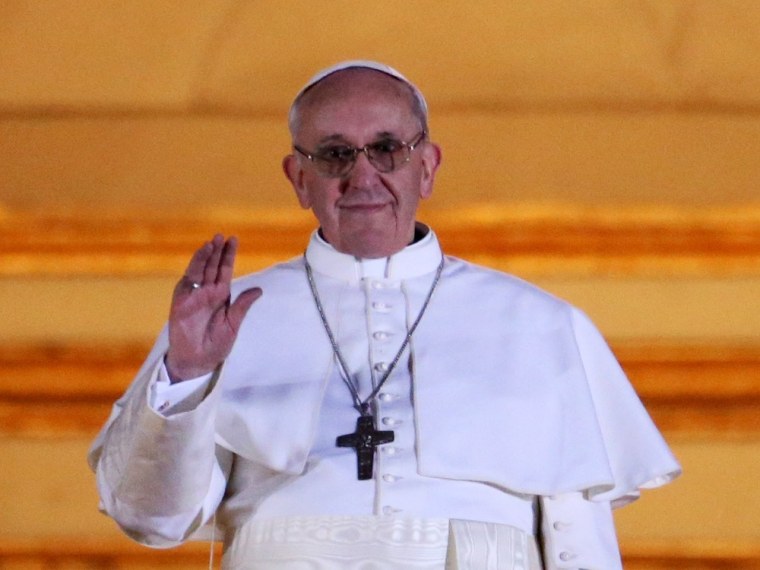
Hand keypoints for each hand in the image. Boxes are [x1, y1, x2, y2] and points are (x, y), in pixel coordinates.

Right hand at [165, 234, 261, 381]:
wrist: (198, 361)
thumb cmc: (216, 345)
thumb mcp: (233, 324)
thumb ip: (243, 306)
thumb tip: (259, 289)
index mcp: (220, 296)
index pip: (225, 270)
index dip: (228, 255)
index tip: (233, 240)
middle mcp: (206, 292)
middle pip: (212, 266)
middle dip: (217, 251)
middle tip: (222, 235)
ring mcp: (193, 295)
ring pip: (200, 270)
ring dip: (205, 256)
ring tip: (212, 242)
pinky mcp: (181, 301)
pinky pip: (187, 281)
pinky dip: (193, 268)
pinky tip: (199, 257)